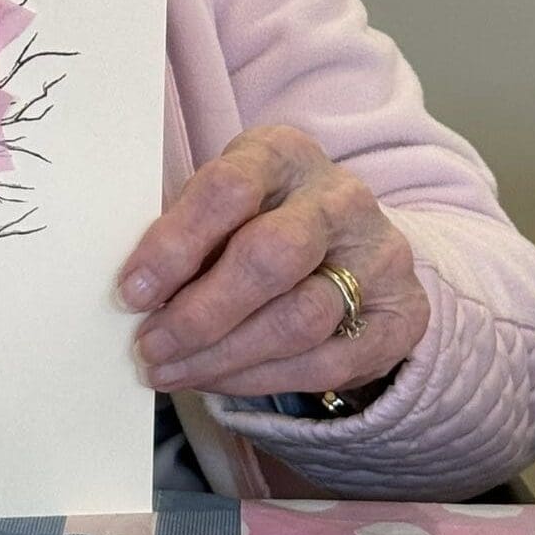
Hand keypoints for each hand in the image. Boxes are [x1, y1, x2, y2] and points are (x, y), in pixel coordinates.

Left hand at [120, 125, 429, 398]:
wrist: (352, 246)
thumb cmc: (258, 220)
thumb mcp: (223, 205)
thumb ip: (187, 234)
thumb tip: (134, 293)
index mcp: (284, 154)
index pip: (228, 189)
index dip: (175, 243)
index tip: (132, 291)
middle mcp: (340, 197)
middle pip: (270, 256)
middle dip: (200, 312)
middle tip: (149, 345)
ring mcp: (380, 255)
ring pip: (299, 319)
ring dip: (223, 356)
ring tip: (172, 370)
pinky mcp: (402, 316)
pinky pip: (327, 364)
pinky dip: (261, 380)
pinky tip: (218, 380)